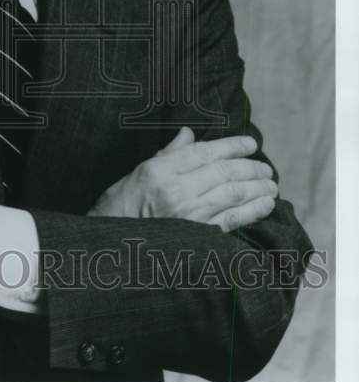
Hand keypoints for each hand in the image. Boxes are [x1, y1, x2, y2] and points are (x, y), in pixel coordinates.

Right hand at [87, 128, 277, 232]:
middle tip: (266, 168)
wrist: (110, 245)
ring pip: (233, 194)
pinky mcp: (197, 236)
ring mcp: (188, 214)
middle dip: (251, 167)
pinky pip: (232, 220)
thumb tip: (188, 135)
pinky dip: (253, 211)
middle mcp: (175, 189)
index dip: (232, 145)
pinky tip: (265, 205)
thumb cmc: (120, 206)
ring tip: (271, 185)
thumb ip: (167, 154)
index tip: (251, 144)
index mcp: (159, 170)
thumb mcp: (138, 172)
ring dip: (257, 188)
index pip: (205, 151)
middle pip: (224, 172)